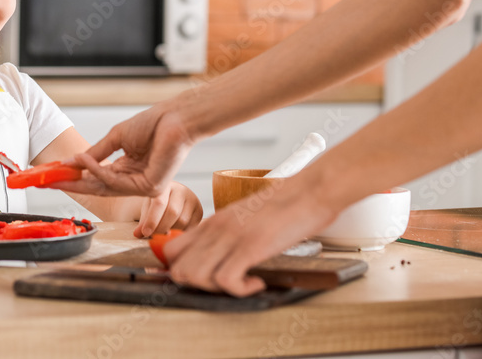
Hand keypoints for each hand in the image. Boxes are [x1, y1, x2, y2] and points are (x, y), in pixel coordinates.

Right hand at [55, 101, 197, 196]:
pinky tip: (86, 161)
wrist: (174, 118)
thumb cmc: (152, 124)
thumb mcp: (116, 138)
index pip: (97, 179)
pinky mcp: (150, 188)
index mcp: (127, 170)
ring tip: (66, 166)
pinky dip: (98, 172)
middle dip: (72, 185)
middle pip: (98, 188)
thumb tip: (72, 161)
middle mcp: (134, 182)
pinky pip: (116, 182)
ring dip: (83, 176)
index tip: (54, 176)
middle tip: (49, 182)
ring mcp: (142, 187)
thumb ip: (96, 153)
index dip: (75, 178)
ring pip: (105, 187)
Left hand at [134, 182, 203, 237]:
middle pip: (173, 212)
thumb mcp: (148, 207)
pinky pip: (191, 226)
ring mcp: (192, 199)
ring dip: (171, 232)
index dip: (152, 220)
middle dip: (161, 228)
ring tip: (162, 235)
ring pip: (183, 221)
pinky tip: (173, 234)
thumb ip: (143, 220)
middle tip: (153, 237)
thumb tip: (137, 234)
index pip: (160, 203)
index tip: (144, 233)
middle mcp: (181, 190)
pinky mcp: (200, 210)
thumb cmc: (158, 203)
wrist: (174, 197)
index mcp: (165, 186)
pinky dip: (181, 233)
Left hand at [162, 176, 337, 296]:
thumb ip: (227, 233)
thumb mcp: (244, 218)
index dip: (179, 271)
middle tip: (222, 286)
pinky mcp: (251, 246)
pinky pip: (226, 280)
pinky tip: (256, 283)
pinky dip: (239, 290)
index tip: (200, 281)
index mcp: (212, 222)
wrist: (310, 191)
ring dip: (215, 290)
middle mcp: (215, 228)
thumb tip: (217, 255)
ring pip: (194, 276)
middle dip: (196, 286)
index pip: (171, 250)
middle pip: (178, 269)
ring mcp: (231, 236)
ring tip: (240, 285)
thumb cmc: (284, 206)